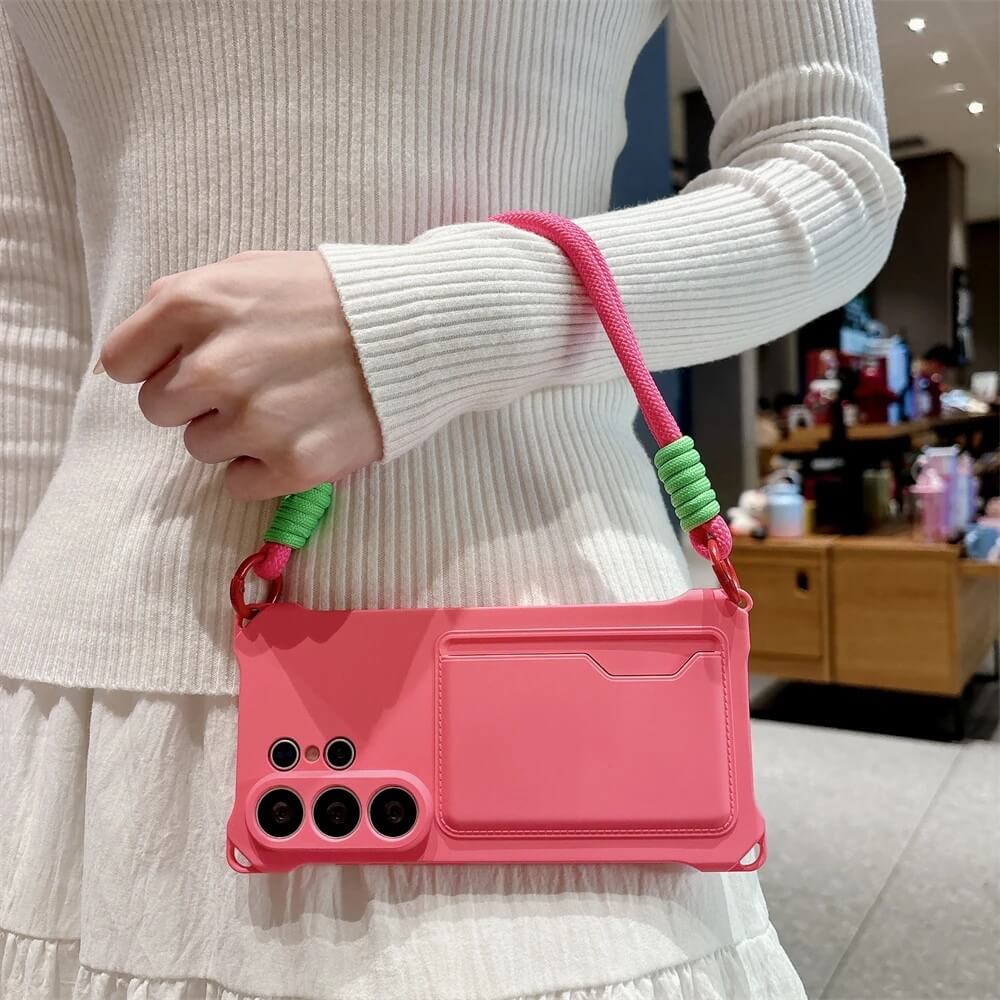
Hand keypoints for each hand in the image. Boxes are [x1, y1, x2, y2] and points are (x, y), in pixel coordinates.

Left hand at [98, 250, 382, 500]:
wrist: (419, 328)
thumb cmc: (331, 297)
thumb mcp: (248, 271)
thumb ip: (184, 303)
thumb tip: (131, 354)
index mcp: (195, 305)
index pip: (120, 362)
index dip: (154, 363)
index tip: (188, 362)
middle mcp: (215, 365)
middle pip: (159, 409)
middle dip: (196, 399)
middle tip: (252, 381)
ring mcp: (255, 419)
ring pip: (201, 448)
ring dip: (235, 432)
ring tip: (285, 403)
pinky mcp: (294, 464)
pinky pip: (239, 483)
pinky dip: (264, 467)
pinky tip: (300, 434)